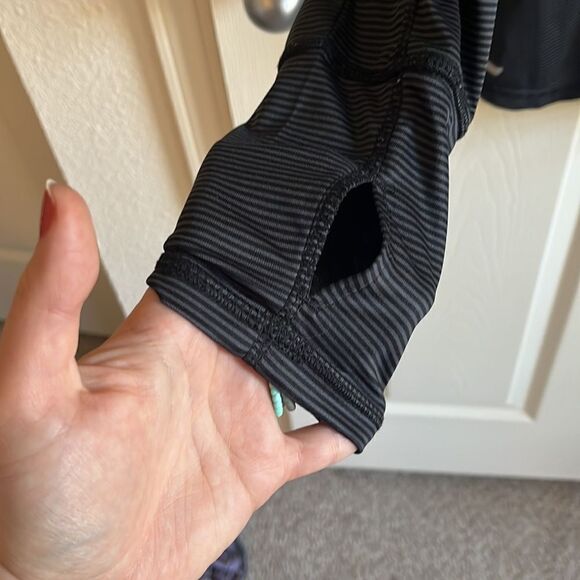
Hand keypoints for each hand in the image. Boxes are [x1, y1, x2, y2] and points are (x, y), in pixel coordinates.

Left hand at [0, 183, 354, 578]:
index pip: (215, 269)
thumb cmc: (39, 500)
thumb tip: (59, 202)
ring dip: (330, 345)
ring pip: (301, 365)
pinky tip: (360, 404)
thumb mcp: (31, 391)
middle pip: (270, 310)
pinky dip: (340, 419)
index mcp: (167, 336)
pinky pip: (315, 438)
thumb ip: (49, 298)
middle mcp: (207, 368)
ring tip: (367, 315)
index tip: (289, 212)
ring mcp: (237, 416)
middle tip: (351, 253)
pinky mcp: (258, 465)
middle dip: (305, 285)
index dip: (250, 241)